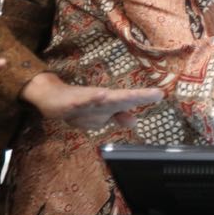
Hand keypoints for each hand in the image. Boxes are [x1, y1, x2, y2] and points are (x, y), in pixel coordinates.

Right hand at [20, 72, 163, 131]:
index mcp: (110, 104)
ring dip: (119, 97)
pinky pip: (82, 102)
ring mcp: (87, 100)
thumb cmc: (81, 105)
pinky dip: (91, 98)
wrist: (52, 98)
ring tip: (133, 95)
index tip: (161, 94)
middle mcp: (102, 100)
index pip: (131, 101)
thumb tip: (135, 120)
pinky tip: (101, 95)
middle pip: (123, 98)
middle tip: (156, 94)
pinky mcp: (72, 102)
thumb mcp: (101, 113)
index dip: (145, 98)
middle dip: (138, 97)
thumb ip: (118, 116)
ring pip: (104, 99)